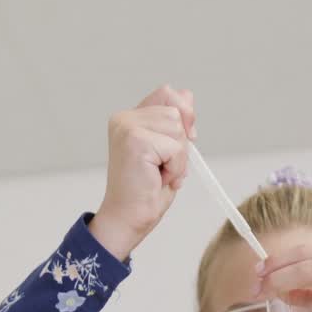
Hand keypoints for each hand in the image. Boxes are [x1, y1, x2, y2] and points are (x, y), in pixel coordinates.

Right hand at [91, 85, 196, 259]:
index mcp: (129, 117)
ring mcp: (127, 127)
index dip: (183, 115)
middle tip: (163, 166)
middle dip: (181, 143)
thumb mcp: (167, 149)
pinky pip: (176, 148)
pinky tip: (158, 179)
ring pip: (178, 128)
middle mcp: (124, 118)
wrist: (128, 218)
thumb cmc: (145, 190)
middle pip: (176, 111)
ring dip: (178, 157)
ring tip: (159, 173)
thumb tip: (187, 95)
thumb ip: (174, 121)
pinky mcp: (135, 141)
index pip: (168, 93)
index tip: (184, 139)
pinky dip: (176, 168)